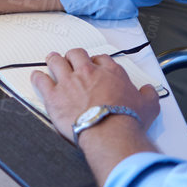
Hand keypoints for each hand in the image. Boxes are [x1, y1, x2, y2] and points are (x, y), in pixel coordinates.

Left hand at [31, 48, 160, 139]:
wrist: (110, 132)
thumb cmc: (128, 120)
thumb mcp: (149, 106)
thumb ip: (148, 94)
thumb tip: (149, 90)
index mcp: (110, 72)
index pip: (100, 58)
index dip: (95, 61)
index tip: (93, 66)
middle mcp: (88, 72)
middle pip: (76, 54)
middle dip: (72, 57)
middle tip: (71, 61)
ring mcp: (69, 82)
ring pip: (56, 61)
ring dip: (53, 60)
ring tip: (52, 61)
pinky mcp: (54, 95)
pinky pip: (40, 79)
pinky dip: (38, 78)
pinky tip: (37, 78)